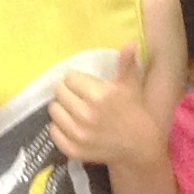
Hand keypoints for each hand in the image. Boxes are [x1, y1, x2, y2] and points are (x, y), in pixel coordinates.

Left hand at [48, 45, 159, 166]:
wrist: (140, 147)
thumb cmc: (134, 112)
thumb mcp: (131, 85)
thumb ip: (126, 63)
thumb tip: (131, 43)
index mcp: (98, 95)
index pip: (69, 78)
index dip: (77, 81)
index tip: (86, 86)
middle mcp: (85, 114)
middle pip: (59, 93)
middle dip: (68, 93)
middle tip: (79, 98)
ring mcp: (78, 134)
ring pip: (54, 111)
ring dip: (62, 109)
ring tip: (75, 110)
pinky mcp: (73, 150)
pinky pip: (53, 132)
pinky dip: (59, 128)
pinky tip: (73, 125)